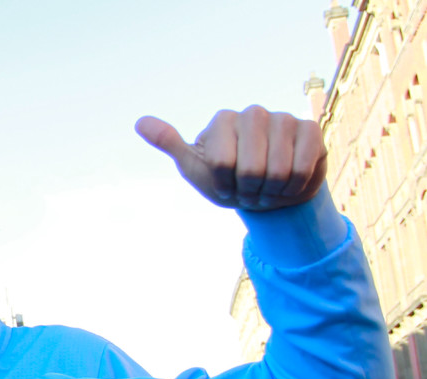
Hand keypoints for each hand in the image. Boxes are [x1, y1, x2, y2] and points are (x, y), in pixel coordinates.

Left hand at [136, 106, 326, 210]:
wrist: (265, 191)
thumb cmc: (225, 179)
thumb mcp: (194, 167)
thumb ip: (170, 144)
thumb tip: (139, 122)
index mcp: (222, 121)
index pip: (221, 164)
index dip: (224, 185)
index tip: (224, 184)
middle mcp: (253, 114)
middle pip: (251, 169)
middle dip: (249, 191)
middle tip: (248, 188)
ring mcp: (284, 119)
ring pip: (279, 170)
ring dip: (273, 191)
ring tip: (267, 186)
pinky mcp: (311, 130)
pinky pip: (304, 165)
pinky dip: (296, 184)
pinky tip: (291, 180)